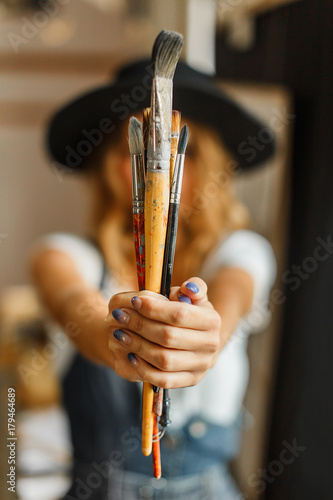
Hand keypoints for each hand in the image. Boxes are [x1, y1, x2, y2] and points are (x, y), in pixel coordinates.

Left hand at [104, 278, 220, 388]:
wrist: (200, 340)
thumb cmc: (190, 313)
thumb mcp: (194, 297)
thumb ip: (193, 288)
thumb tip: (188, 288)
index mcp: (212, 320)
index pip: (179, 314)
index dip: (154, 308)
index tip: (135, 300)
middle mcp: (211, 345)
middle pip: (168, 336)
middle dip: (140, 325)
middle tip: (120, 315)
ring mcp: (201, 366)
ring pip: (164, 359)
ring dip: (138, 346)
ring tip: (121, 333)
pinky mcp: (191, 381)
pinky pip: (163, 380)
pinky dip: (144, 368)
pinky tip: (131, 354)